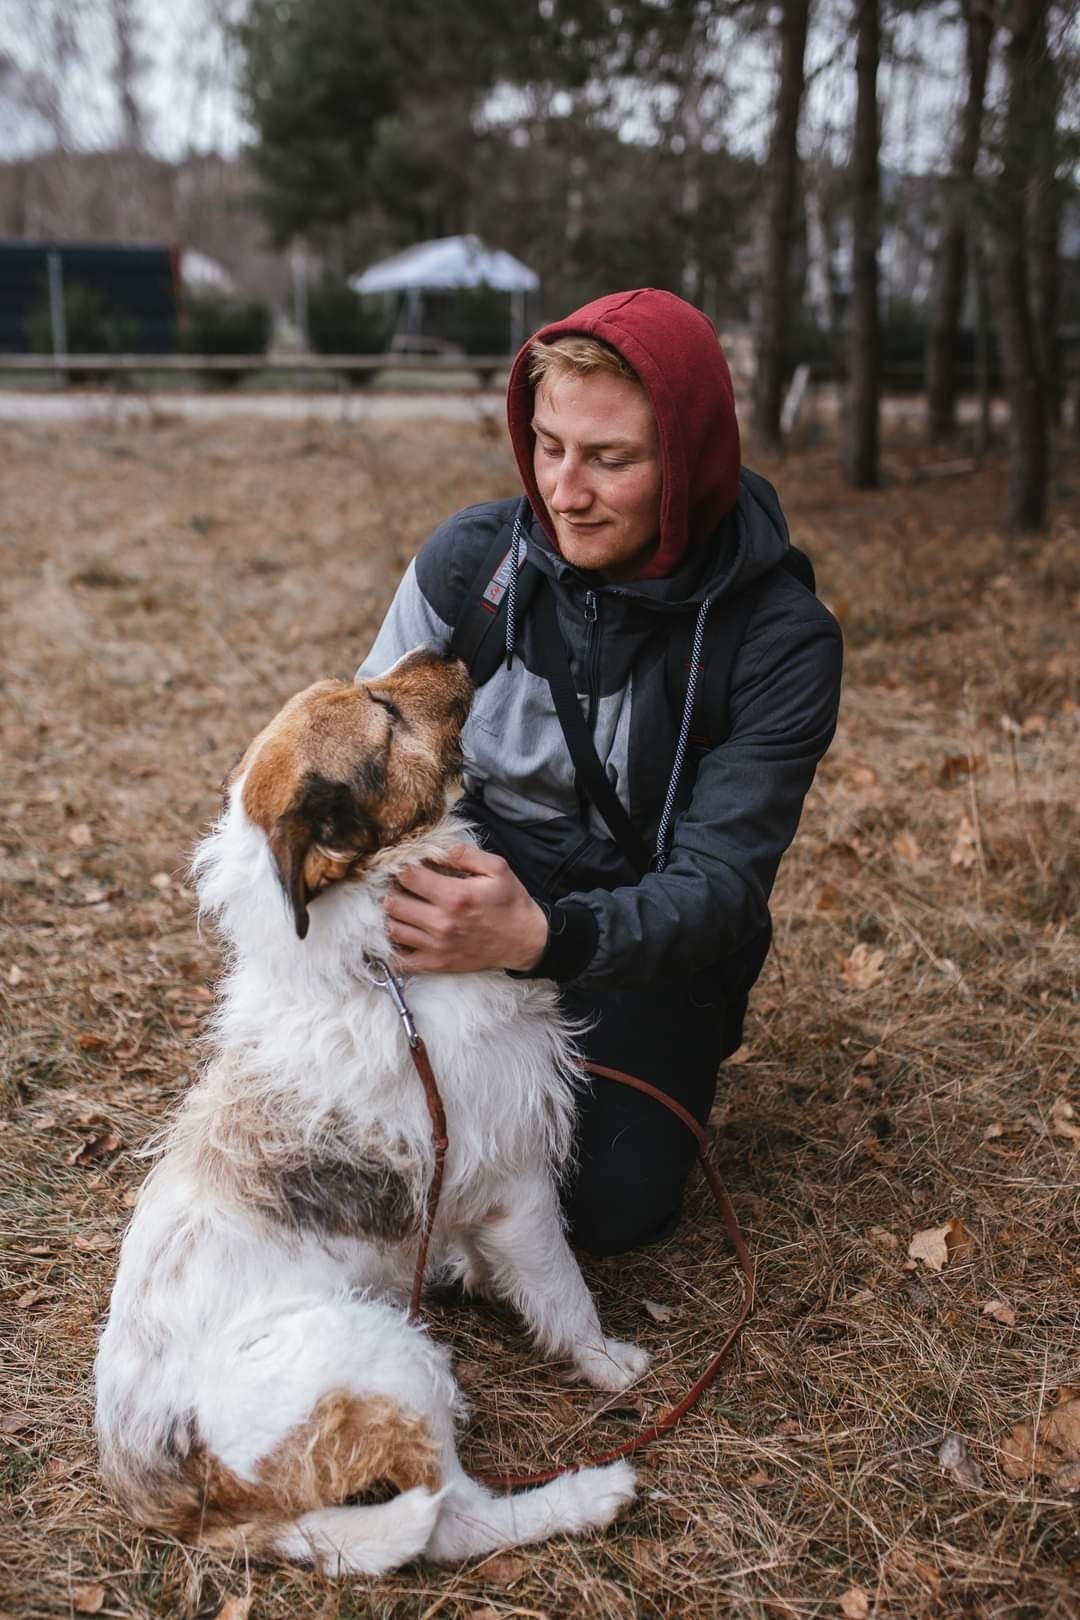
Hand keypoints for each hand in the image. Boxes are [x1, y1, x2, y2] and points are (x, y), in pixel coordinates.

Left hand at [384, 843, 548, 973]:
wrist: (525, 941)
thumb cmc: (510, 902)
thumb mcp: (496, 868)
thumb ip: (464, 853)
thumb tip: (435, 849)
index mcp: (455, 896)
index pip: (407, 877)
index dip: (402, 868)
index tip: (407, 866)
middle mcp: (441, 923)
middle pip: (392, 903)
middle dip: (392, 891)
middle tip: (401, 887)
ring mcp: (436, 946)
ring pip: (392, 929)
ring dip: (392, 915)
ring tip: (403, 907)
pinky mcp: (436, 964)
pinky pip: (400, 960)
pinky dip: (394, 947)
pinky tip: (403, 934)